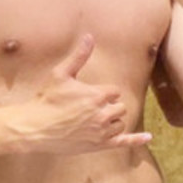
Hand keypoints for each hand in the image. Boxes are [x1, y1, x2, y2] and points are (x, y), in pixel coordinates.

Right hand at [20, 33, 151, 154]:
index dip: (103, 93)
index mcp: (97, 95)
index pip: (114, 92)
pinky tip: (148, 137)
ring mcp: (102, 132)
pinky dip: (136, 139)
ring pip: (120, 122)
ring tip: (92, 120)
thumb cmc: (46, 100)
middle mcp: (103, 114)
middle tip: (88, 108)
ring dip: (112, 120)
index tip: (88, 96)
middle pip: (120, 107)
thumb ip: (79, 56)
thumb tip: (90, 36)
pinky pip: (123, 142)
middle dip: (109, 106)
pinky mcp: (99, 145)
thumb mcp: (61, 74)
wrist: (34, 128)